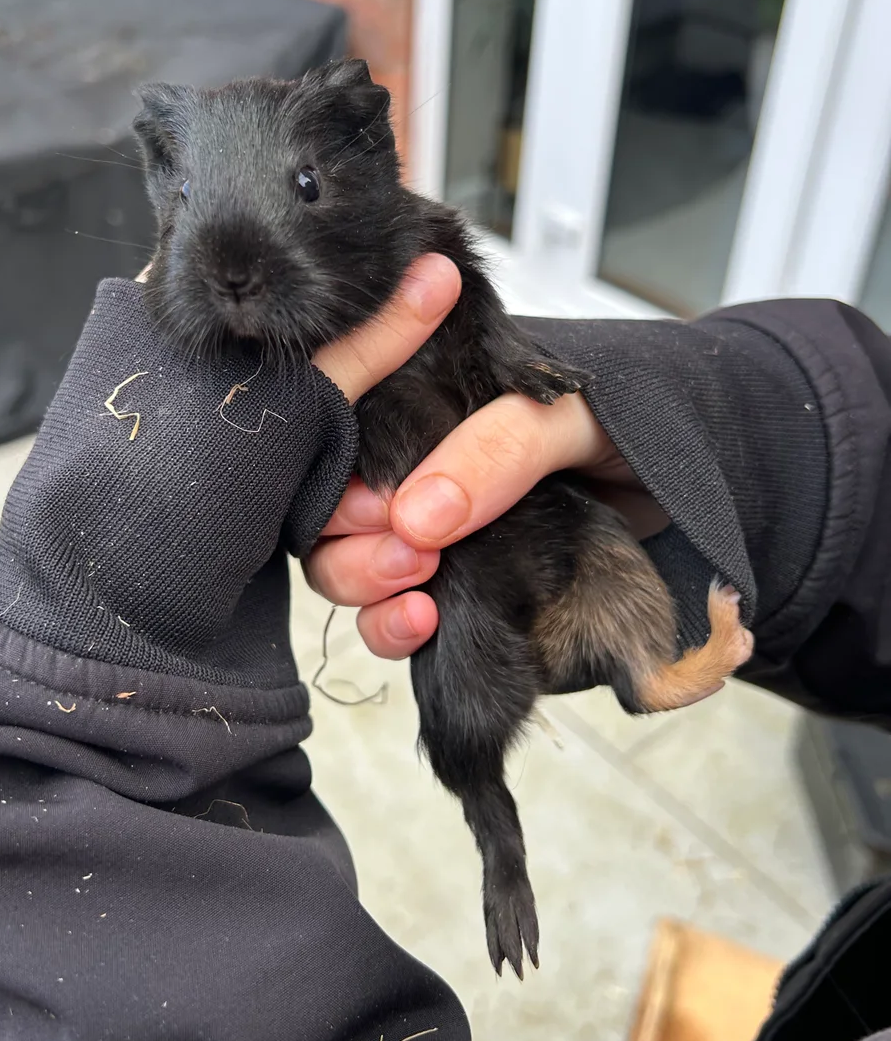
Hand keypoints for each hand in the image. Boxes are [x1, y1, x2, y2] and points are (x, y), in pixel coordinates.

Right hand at [307, 261, 667, 660]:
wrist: (711, 474)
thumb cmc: (639, 417)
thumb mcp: (569, 411)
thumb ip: (499, 447)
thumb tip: (416, 517)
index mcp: (424, 408)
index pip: (338, 437)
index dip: (334, 475)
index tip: (372, 504)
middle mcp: (415, 474)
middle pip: (330, 518)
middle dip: (348, 547)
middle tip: (409, 558)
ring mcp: (435, 539)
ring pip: (352, 573)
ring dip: (367, 593)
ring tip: (420, 599)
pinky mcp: (461, 596)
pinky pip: (400, 623)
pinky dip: (396, 633)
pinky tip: (426, 626)